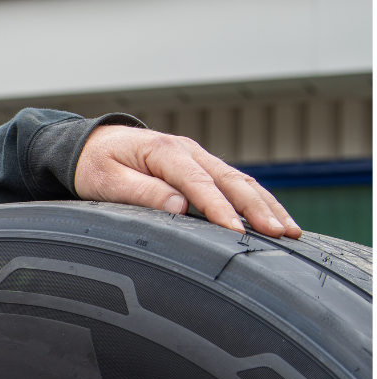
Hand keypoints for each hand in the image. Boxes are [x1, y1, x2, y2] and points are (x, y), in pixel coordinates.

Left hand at [74, 124, 300, 238]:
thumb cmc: (94, 165)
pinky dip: (257, 200)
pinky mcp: (200, 167)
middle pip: (232, 181)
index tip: (238, 232)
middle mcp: (188, 150)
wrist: (90, 144)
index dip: (220, 209)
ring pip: (240, 181)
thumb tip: (179, 207)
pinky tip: (273, 218)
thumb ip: (142, 193)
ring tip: (290, 230)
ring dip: (267, 205)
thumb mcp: (107, 181)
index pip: (199, 184)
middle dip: (259, 208)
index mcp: (165, 152)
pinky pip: (233, 184)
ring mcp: (197, 157)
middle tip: (281, 234)